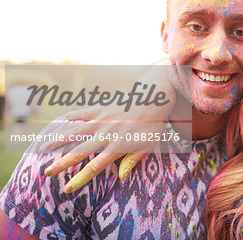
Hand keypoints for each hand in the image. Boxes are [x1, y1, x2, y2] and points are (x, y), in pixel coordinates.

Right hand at [44, 106, 167, 192]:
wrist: (154, 98)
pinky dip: (69, 118)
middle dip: (62, 163)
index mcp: (118, 146)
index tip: (68, 188)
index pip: (96, 166)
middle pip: (80, 151)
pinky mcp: (101, 107)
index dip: (81, 178)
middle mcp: (107, 134)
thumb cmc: (152, 125)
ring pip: (75, 131)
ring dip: (58, 140)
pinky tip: (57, 123)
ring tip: (44, 147)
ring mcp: (102, 119)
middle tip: (46, 172)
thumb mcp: (148, 146)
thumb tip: (121, 178)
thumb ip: (132, 161)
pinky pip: (81, 113)